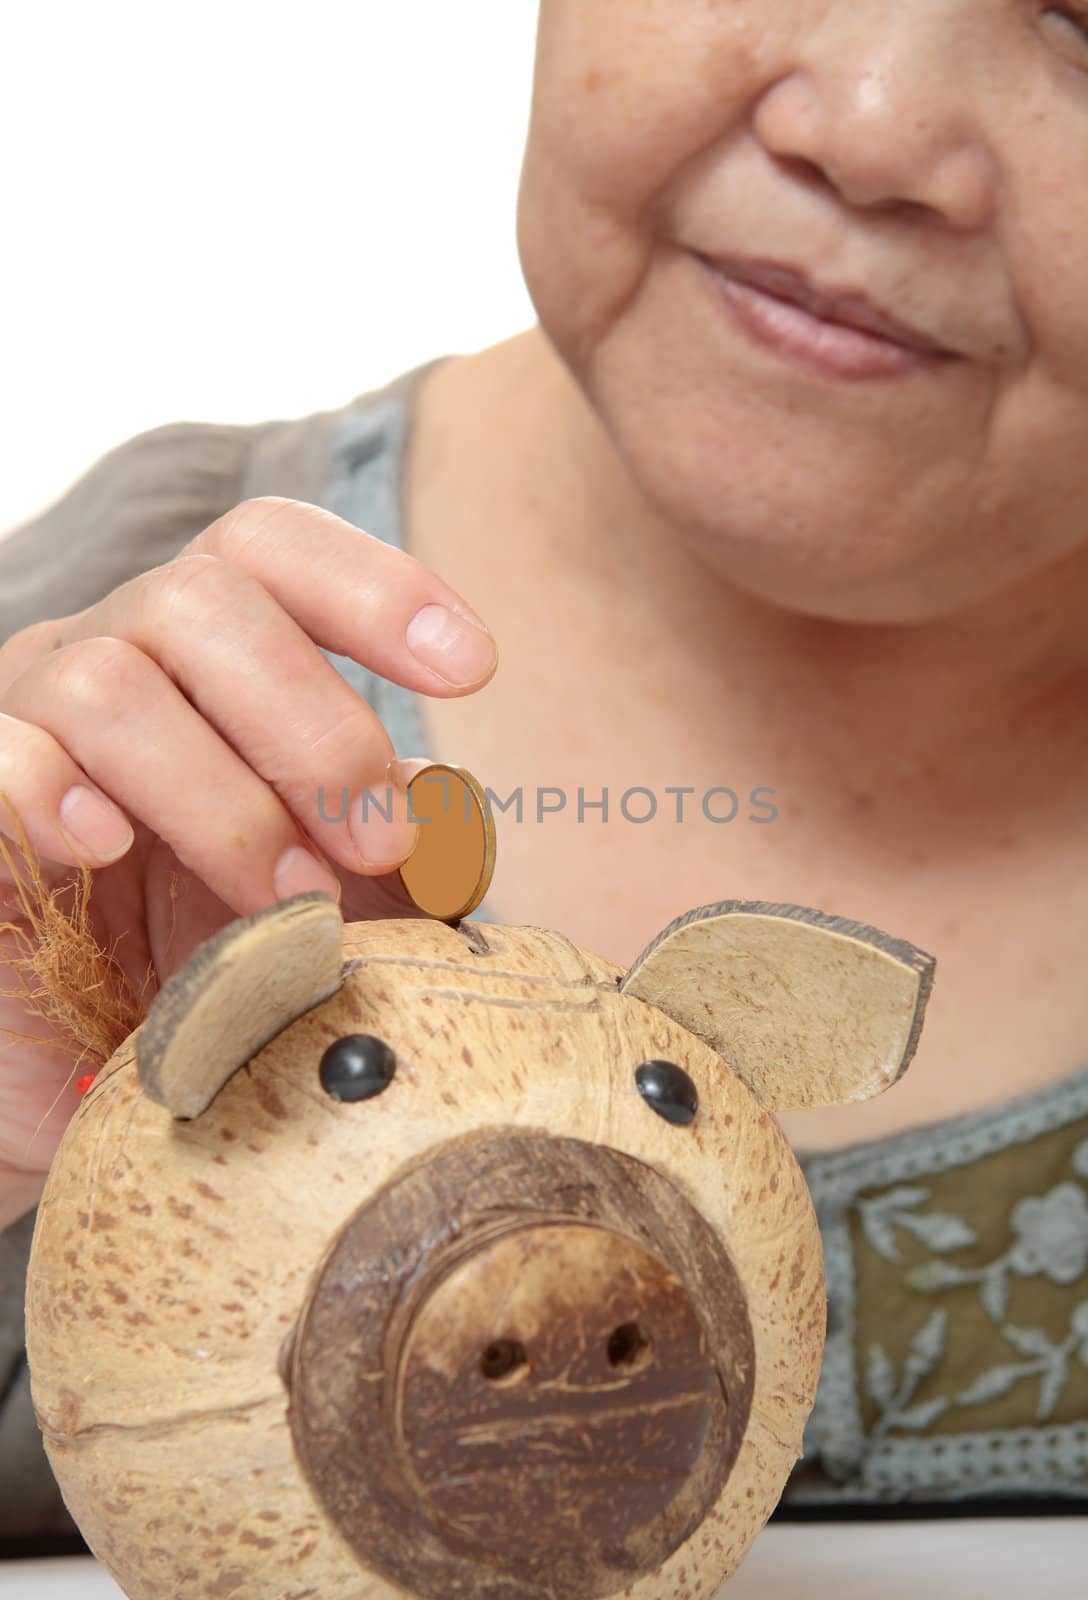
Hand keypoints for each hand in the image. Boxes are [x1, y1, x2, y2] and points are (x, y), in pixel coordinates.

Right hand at [0, 496, 497, 1222]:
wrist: (89, 1068)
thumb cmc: (223, 957)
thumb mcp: (336, 894)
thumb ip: (397, 845)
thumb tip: (454, 807)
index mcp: (204, 648)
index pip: (271, 548)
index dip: (373, 586)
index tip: (472, 669)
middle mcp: (109, 656)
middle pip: (203, 598)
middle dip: (315, 723)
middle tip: (381, 841)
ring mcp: (25, 723)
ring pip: (108, 683)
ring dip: (223, 798)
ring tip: (290, 900)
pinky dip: (54, 789)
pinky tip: (109, 847)